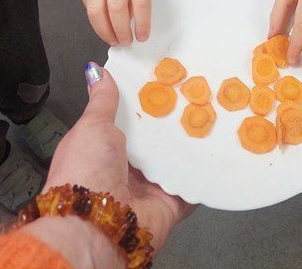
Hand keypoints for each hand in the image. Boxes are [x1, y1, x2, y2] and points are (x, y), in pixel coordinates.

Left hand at [45, 65, 193, 251]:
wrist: (95, 226)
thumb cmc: (84, 174)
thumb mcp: (91, 126)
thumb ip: (102, 101)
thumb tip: (96, 73)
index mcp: (102, 150)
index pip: (128, 122)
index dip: (145, 103)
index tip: (164, 83)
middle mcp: (125, 170)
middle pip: (155, 142)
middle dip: (171, 124)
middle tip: (194, 98)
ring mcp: (148, 188)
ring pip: (174, 162)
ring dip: (190, 146)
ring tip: (210, 120)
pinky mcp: (169, 204)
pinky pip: (191, 187)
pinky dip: (204, 175)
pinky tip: (217, 155)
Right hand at [60, 0, 152, 46]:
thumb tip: (134, 20)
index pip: (140, 0)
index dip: (142, 23)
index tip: (142, 37)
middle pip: (117, 9)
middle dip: (122, 31)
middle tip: (126, 42)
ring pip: (97, 11)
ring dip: (106, 32)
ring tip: (114, 40)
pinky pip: (88, 5)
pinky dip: (96, 20)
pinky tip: (103, 26)